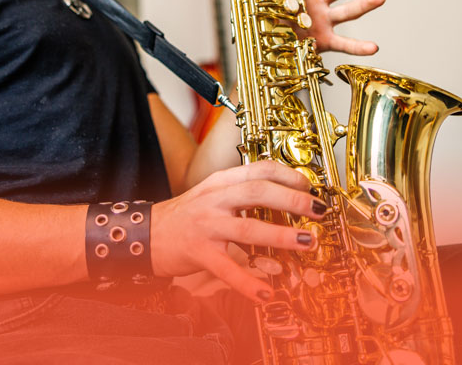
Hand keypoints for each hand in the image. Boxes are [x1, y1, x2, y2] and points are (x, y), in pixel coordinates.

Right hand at [150, 160, 326, 301]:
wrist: (144, 235)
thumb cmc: (185, 217)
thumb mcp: (212, 195)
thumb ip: (241, 193)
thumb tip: (284, 198)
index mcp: (220, 183)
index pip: (259, 169)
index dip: (288, 175)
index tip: (309, 186)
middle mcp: (214, 200)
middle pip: (258, 192)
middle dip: (292, 201)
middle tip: (317, 211)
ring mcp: (206, 226)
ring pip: (247, 228)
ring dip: (281, 236)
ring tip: (307, 243)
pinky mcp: (199, 253)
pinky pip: (227, 269)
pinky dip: (248, 282)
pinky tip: (266, 292)